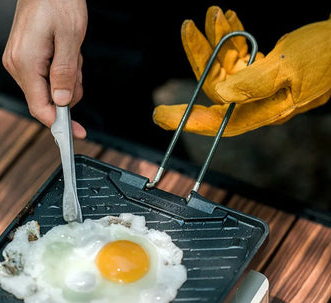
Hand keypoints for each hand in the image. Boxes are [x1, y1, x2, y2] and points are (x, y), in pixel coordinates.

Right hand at [3, 0, 87, 137]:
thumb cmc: (57, 1)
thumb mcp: (70, 38)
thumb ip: (65, 74)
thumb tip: (61, 103)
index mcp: (25, 63)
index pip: (40, 108)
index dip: (60, 124)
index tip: (78, 132)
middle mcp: (17, 66)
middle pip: (47, 100)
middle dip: (68, 90)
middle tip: (76, 65)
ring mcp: (18, 62)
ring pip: (49, 89)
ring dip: (67, 77)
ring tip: (70, 52)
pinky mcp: (23, 58)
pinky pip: (46, 77)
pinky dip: (60, 70)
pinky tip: (63, 51)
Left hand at [153, 7, 330, 135]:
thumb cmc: (327, 52)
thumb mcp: (289, 66)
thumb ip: (252, 82)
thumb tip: (219, 95)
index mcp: (265, 109)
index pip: (218, 120)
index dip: (188, 119)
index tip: (160, 116)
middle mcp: (259, 101)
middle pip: (217, 85)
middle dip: (201, 55)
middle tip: (187, 28)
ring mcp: (261, 85)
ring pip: (226, 66)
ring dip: (218, 38)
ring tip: (214, 11)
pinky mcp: (265, 68)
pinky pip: (240, 55)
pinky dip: (233, 37)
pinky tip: (229, 17)